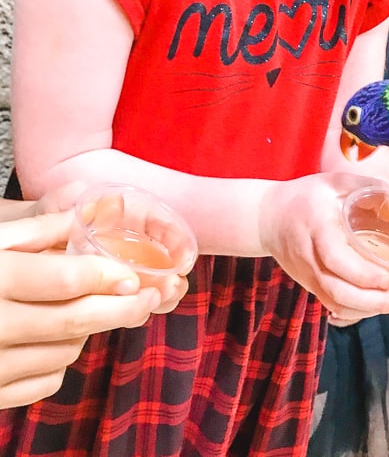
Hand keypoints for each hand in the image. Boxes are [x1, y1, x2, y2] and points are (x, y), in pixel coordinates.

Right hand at [0, 200, 183, 407]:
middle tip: (149, 298)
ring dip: (88, 331)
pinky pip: (44, 382)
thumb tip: (92, 207)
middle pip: (73, 322)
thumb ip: (39, 227)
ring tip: (94, 309)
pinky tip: (58, 338)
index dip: (106, 278)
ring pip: (64, 352)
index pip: (64, 281)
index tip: (134, 276)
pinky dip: (61, 360)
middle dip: (120, 310)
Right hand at [259, 173, 388, 322]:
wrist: (268, 217)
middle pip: (337, 291)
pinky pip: (333, 306)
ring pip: (336, 304)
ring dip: (369, 310)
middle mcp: (309, 256)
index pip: (335, 258)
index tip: (388, 278)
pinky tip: (380, 304)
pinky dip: (358, 310)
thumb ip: (369, 187)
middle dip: (373, 302)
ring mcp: (307, 275)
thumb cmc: (307, 196)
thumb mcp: (336, 181)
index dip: (362, 274)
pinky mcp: (310, 285)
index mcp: (316, 227)